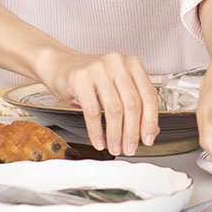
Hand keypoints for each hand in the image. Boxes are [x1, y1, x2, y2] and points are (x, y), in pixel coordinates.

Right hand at [35, 50, 159, 156]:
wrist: (60, 63)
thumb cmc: (91, 76)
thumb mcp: (116, 85)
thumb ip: (133, 102)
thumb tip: (149, 130)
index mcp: (132, 64)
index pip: (148, 96)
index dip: (151, 121)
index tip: (148, 138)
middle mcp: (118, 64)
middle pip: (132, 104)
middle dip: (132, 132)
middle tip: (130, 148)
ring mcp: (99, 70)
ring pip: (114, 110)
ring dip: (115, 134)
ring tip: (115, 147)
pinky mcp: (80, 79)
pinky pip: (92, 112)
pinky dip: (97, 131)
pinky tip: (99, 141)